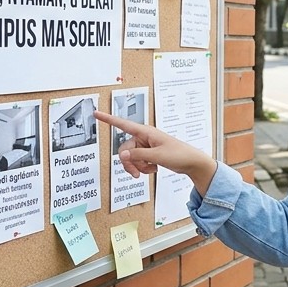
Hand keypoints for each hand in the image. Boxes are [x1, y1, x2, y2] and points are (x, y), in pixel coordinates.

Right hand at [93, 110, 217, 192]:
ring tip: (151, 170)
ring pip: (131, 158)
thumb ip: (138, 156)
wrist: (191, 162)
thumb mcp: (157, 156)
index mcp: (145, 132)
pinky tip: (154, 168)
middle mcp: (144, 137)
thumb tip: (122, 156)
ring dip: (138, 167)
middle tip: (137, 173)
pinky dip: (144, 168)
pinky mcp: (149, 154)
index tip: (96, 113)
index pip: (123, 124)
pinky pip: (139, 162)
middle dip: (130, 163)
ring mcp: (146, 146)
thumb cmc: (179, 154)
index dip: (108, 119)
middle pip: (125, 150)